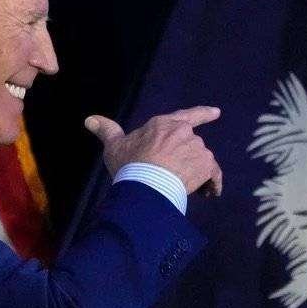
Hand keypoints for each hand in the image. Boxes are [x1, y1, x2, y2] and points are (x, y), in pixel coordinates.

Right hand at [85, 106, 222, 196]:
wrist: (146, 186)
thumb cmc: (130, 164)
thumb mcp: (114, 146)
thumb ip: (106, 130)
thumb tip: (89, 119)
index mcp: (165, 124)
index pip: (187, 115)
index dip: (203, 113)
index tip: (217, 113)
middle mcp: (184, 133)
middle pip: (190, 144)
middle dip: (185, 158)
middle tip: (172, 175)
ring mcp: (197, 149)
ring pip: (201, 160)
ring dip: (197, 171)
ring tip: (186, 188)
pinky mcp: (206, 167)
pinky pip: (213, 176)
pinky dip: (212, 184)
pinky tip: (209, 194)